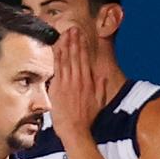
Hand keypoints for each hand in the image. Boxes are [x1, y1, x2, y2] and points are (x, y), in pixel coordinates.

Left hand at [49, 26, 106, 140]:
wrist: (74, 129)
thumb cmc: (87, 118)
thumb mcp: (99, 102)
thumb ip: (101, 87)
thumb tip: (102, 76)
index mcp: (88, 82)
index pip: (85, 59)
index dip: (82, 46)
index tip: (81, 36)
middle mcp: (77, 80)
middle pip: (75, 56)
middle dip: (74, 41)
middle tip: (73, 29)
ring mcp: (66, 83)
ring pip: (65, 59)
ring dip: (65, 45)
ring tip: (65, 34)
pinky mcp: (57, 88)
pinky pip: (57, 68)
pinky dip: (57, 57)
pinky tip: (56, 49)